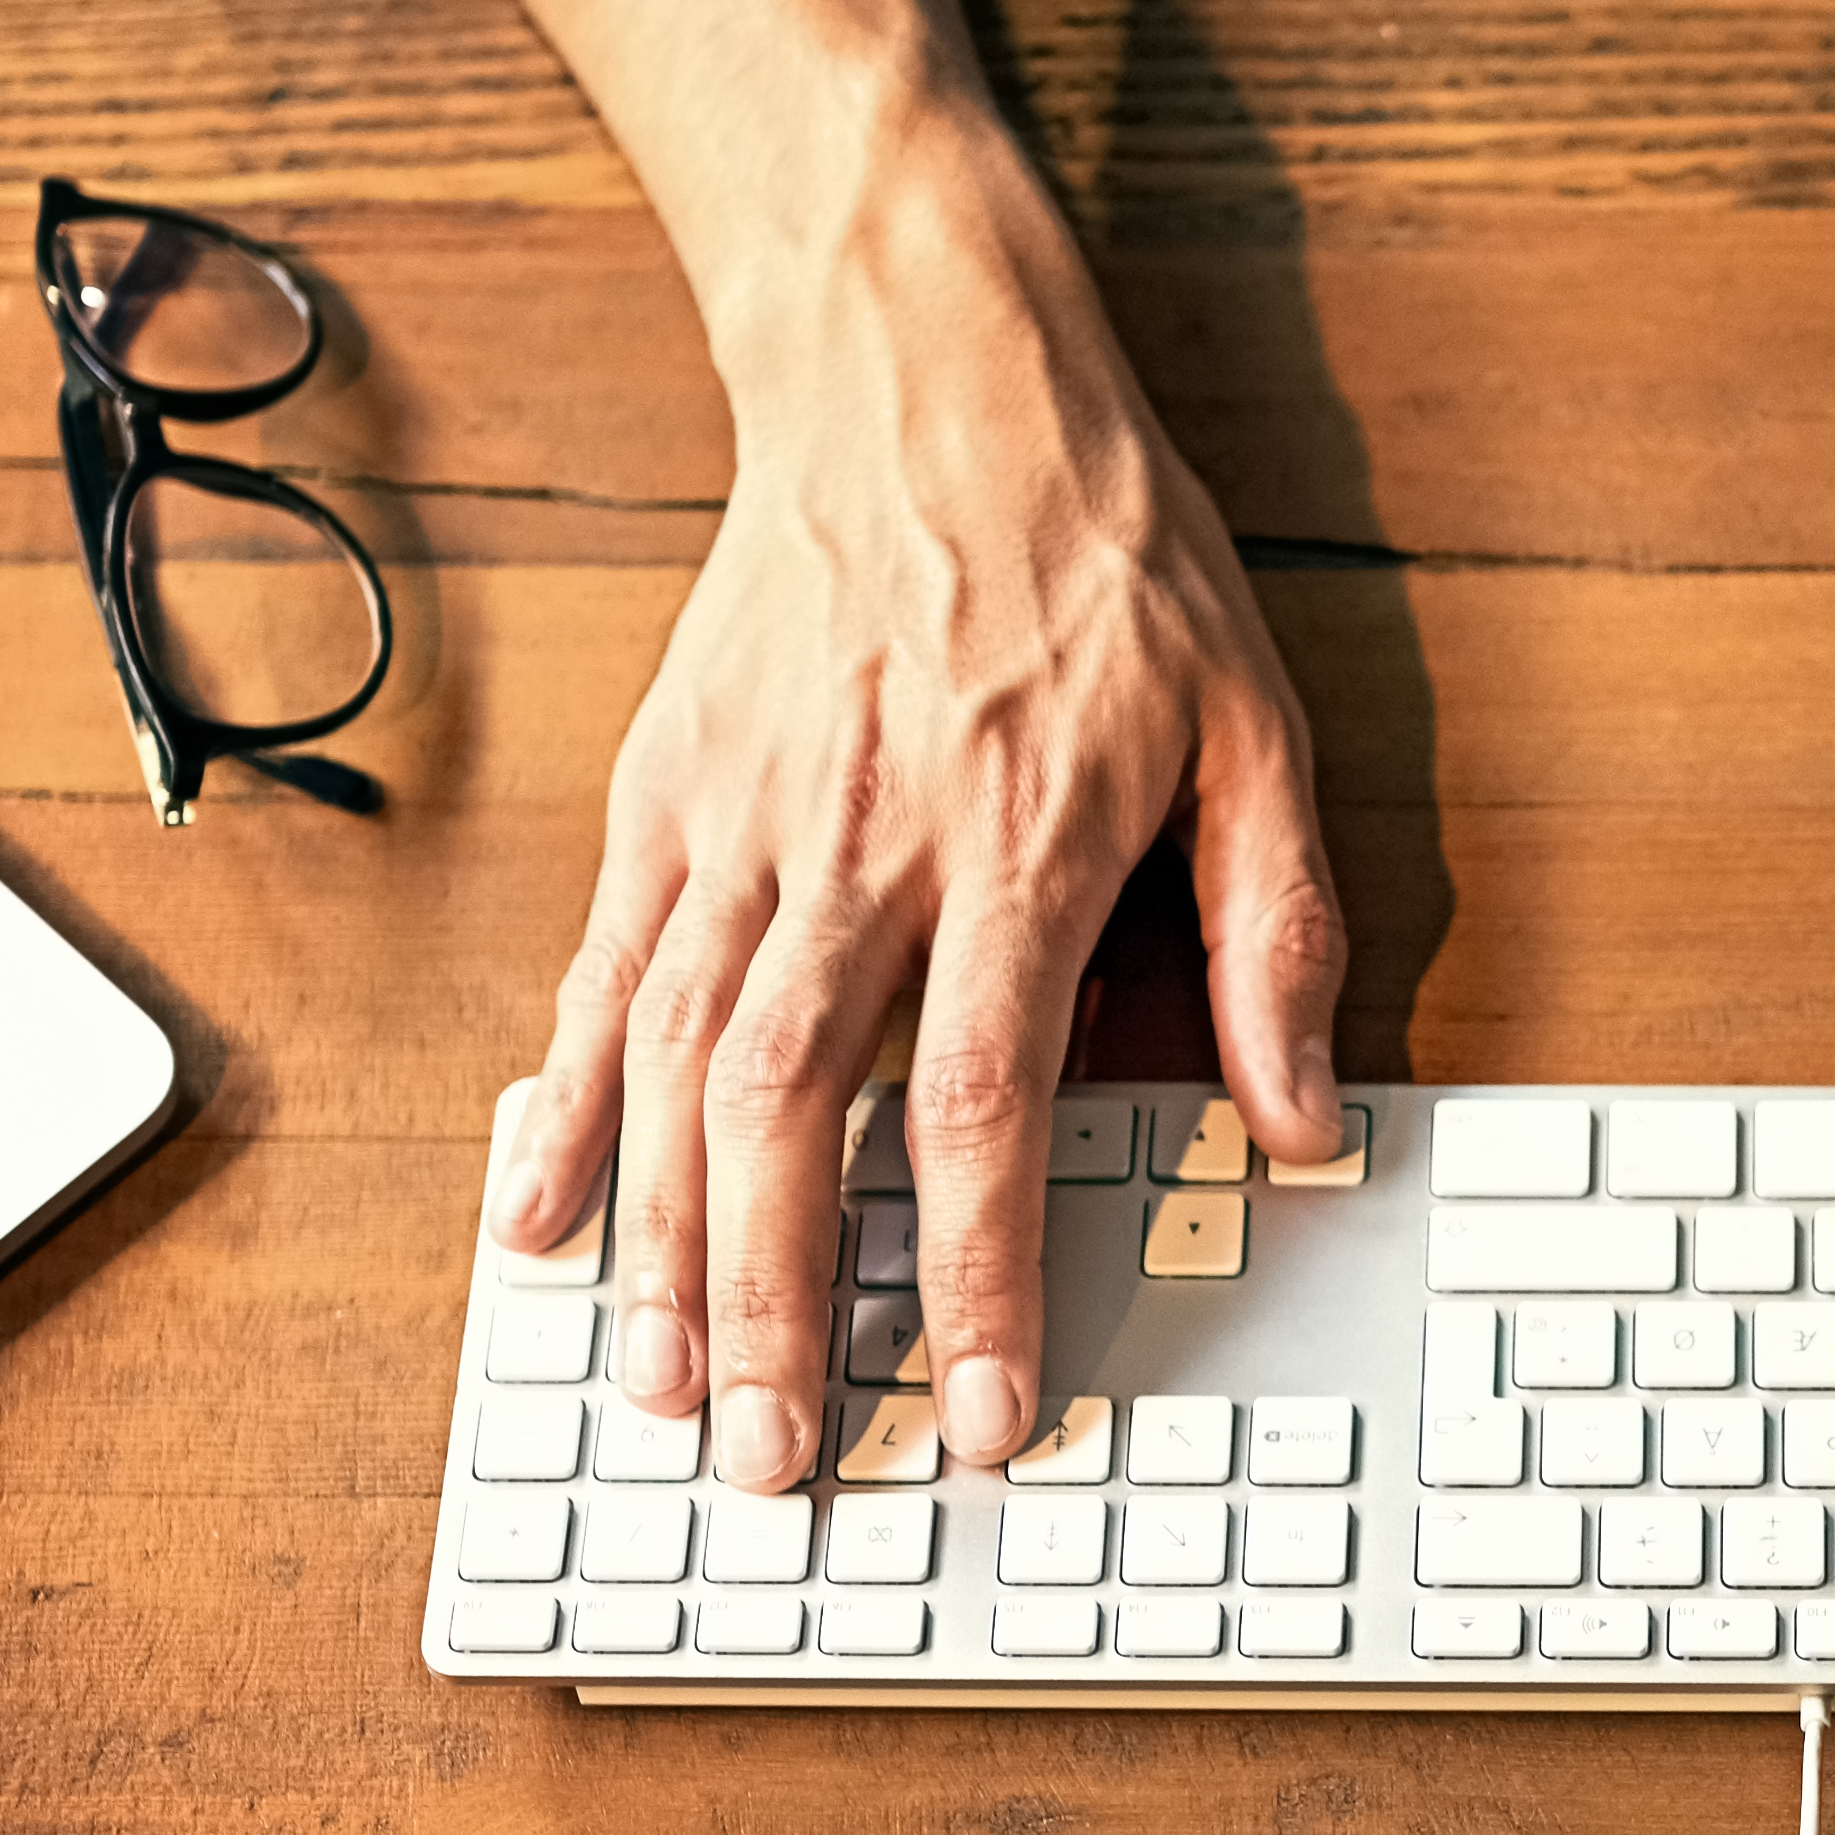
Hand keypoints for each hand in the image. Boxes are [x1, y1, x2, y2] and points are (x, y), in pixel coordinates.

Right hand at [483, 133, 1345, 1489]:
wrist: (923, 371)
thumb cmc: (1100, 547)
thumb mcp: (1253, 716)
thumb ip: (1274, 923)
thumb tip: (1298, 1112)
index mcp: (1015, 843)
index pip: (982, 1108)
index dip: (970, 1279)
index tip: (973, 1412)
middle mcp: (858, 848)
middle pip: (792, 1120)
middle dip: (772, 1311)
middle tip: (772, 1463)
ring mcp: (739, 824)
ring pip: (673, 1072)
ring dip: (659, 1249)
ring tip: (656, 1392)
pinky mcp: (662, 797)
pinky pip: (596, 979)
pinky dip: (561, 1112)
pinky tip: (536, 1223)